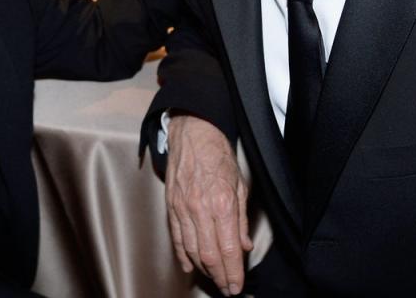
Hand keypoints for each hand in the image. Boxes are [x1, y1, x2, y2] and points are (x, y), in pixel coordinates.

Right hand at [166, 114, 251, 295]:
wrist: (193, 133)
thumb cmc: (218, 155)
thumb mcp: (240, 184)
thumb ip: (241, 219)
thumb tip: (244, 246)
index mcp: (222, 203)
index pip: (229, 249)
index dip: (233, 272)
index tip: (237, 286)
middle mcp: (200, 208)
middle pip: (209, 255)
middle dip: (219, 277)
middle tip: (227, 288)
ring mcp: (183, 208)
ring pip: (191, 249)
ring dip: (203, 269)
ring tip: (213, 279)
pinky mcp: (171, 205)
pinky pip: (176, 237)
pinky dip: (183, 255)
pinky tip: (190, 265)